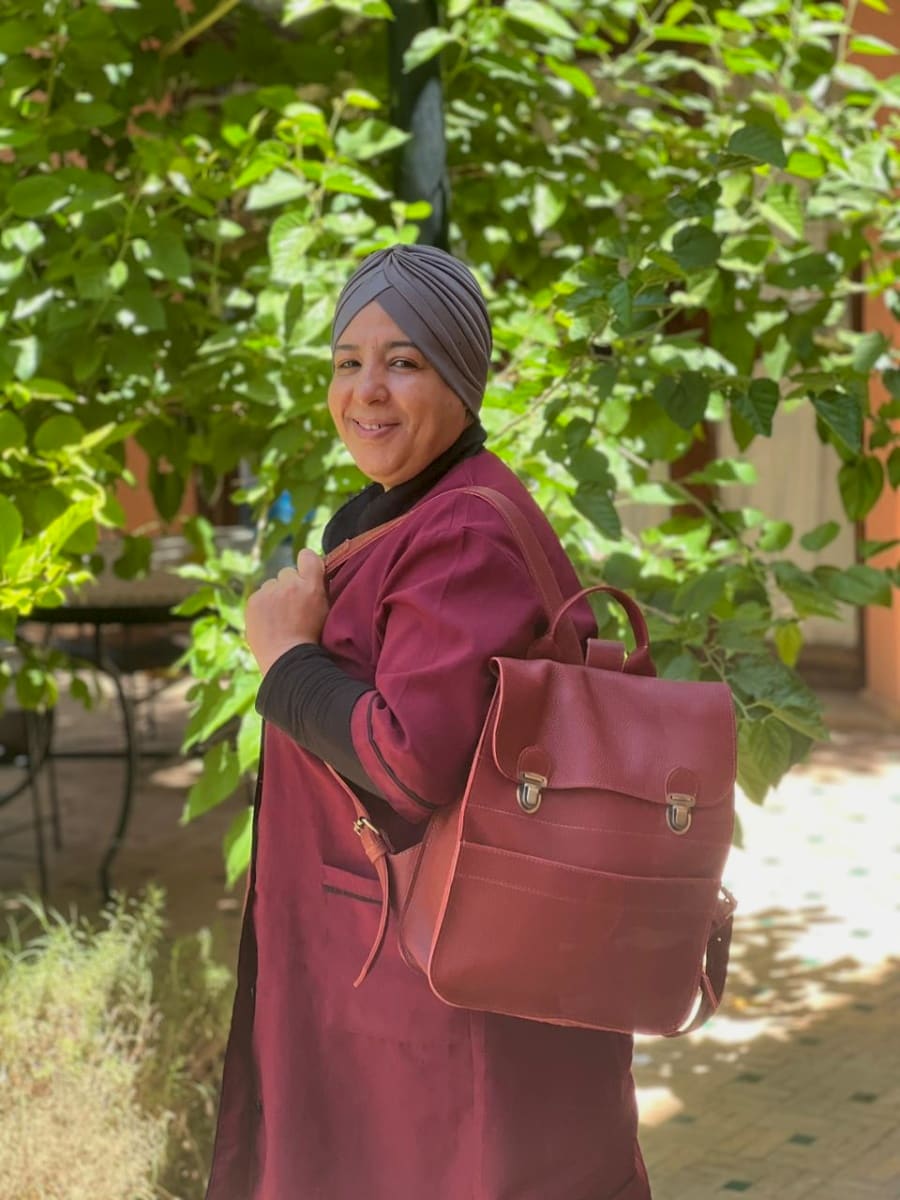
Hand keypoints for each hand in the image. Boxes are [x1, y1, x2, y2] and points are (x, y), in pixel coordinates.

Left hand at [245, 548, 329, 674]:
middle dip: (289, 585)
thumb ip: (318, 588)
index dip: (307, 565)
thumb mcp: (325, 610)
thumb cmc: (311, 639)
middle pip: (287, 573)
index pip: (308, 556)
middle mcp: (289, 583)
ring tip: (281, 619)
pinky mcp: (253, 601)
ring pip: (271, 585)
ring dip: (275, 596)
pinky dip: (263, 607)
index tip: (307, 575)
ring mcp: (269, 592)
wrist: (287, 659)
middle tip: (293, 608)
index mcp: (311, 585)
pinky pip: (259, 597)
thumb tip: (313, 574)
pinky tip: (270, 623)